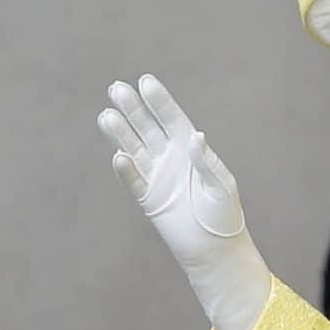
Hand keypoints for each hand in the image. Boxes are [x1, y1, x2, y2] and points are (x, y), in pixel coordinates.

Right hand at [97, 77, 273, 329]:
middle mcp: (170, 157)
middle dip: (132, 108)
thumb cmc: (224, 214)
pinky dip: (125, 170)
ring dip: (120, 133)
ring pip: (134, 148)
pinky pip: (133, 180)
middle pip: (146, 127)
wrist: (213, 249)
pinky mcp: (148, 199)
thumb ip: (205, 161)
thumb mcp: (221, 185)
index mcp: (190, 148)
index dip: (158, 100)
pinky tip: (117, 156)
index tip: (145, 81)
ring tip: (106, 115)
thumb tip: (194, 136)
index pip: (171, 118)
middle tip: (116, 88)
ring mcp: (157, 177)